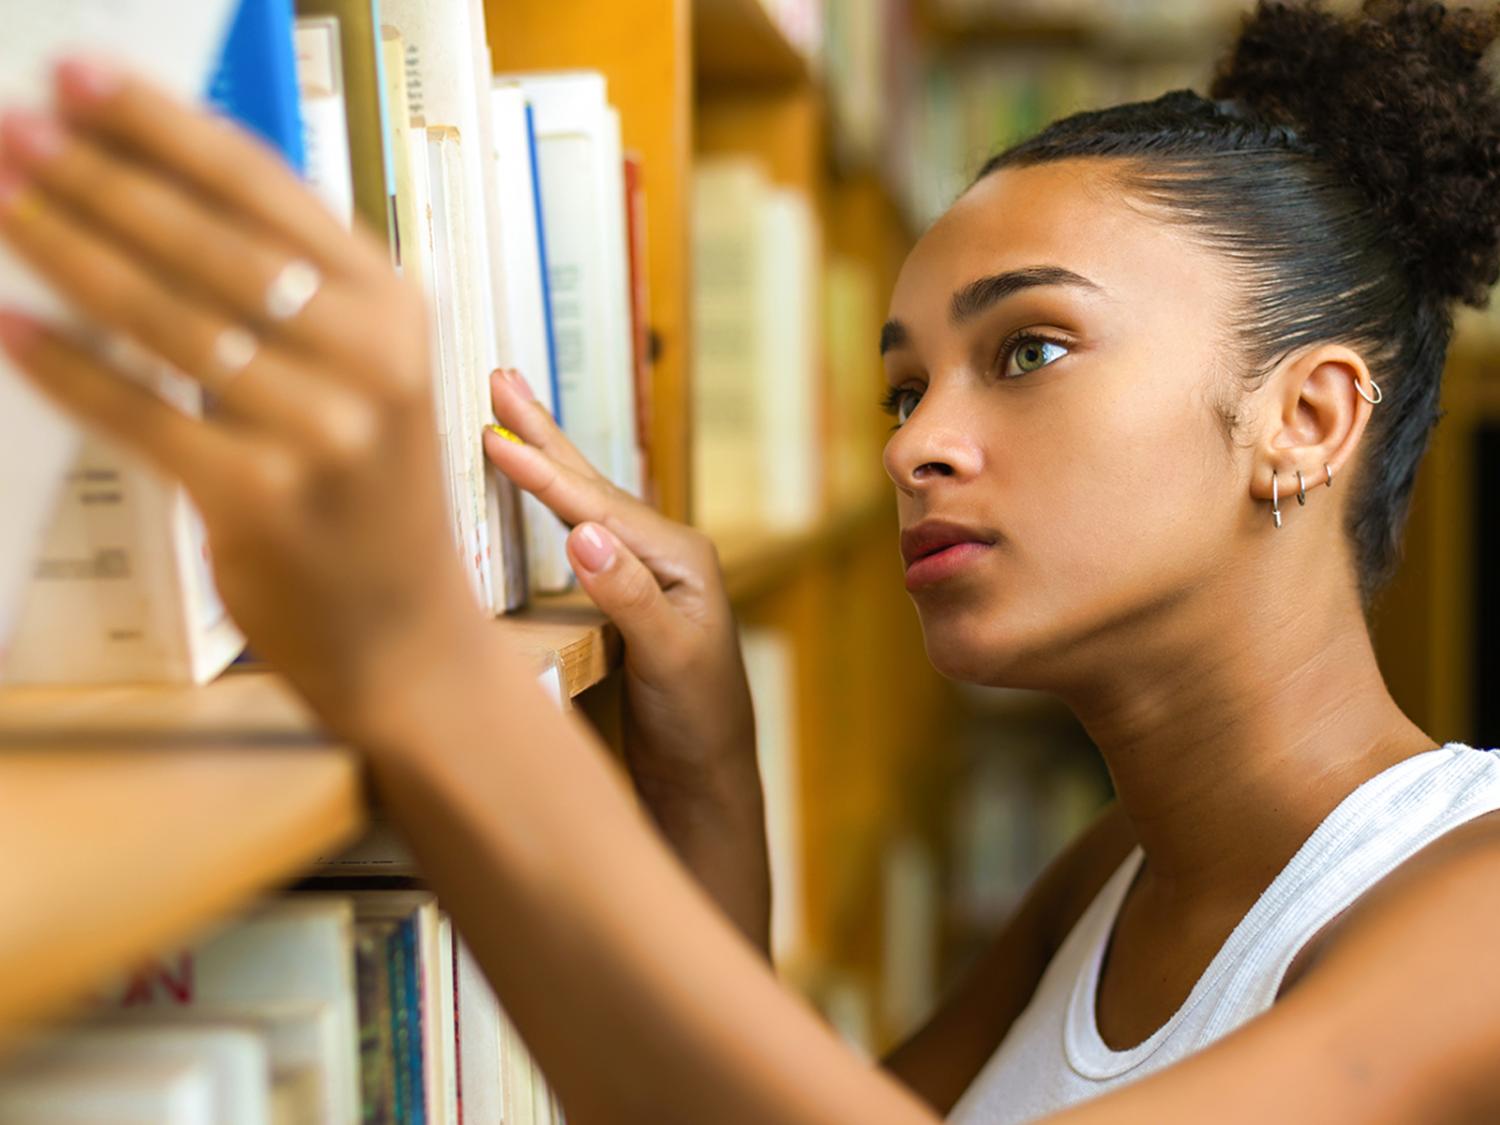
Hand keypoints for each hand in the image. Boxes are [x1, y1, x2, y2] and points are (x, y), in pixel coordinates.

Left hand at [0, 61, 486, 733]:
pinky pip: (140, 416)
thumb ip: (300, 295)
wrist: (407, 634)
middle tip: (14, 133)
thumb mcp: (370, 377)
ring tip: (3, 209)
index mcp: (398, 310)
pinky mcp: (262, 501)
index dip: (164, 128)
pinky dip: (69, 370)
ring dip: (69, 256)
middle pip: (210, 245)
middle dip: (98, 180)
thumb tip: (164, 199)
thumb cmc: (371, 499)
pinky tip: (13, 329)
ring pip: (167, 321)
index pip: (268, 191)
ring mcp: (322, 432)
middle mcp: (371, 360)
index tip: (81, 83)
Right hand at [483, 372, 769, 952]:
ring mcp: (643, 574)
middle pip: (591, 483)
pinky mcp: (623, 598)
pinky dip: (549, 504)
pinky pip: (578, 534)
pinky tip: (533, 491)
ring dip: (545, 458)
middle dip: (543, 433)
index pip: (596, 505)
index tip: (494, 434)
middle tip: (502, 376)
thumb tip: (582, 535)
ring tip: (509, 417)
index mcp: (680, 559)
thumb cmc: (700, 724)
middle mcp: (663, 554)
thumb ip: (628, 597)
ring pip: (582, 502)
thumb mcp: (671, 660)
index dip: (542, 472)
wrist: (707, 780)